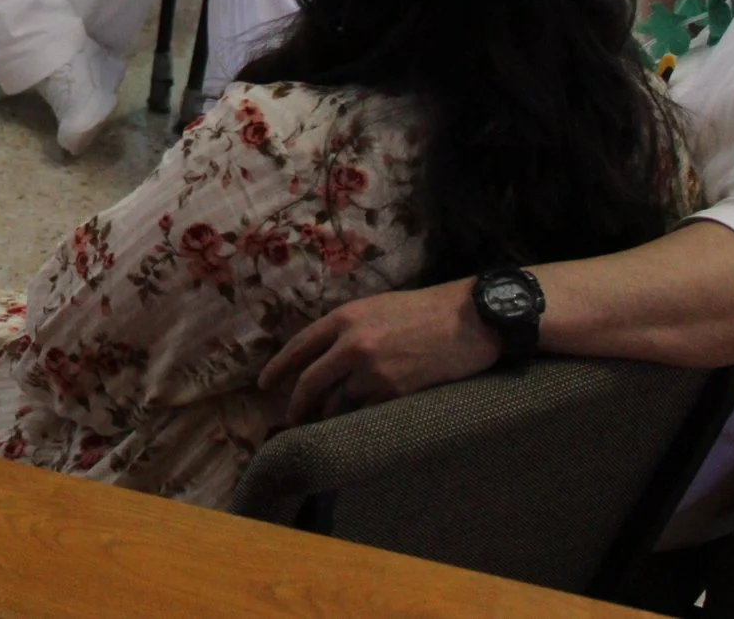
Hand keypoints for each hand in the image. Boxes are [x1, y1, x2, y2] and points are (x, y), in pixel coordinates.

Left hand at [257, 282, 497, 425]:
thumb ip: (347, 330)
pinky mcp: (395, 393)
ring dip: (329, 417)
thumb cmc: (424, 310)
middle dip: (297, 405)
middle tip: (292, 419)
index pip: (298, 347)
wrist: (469, 320)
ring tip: (326, 424)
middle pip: (310, 382)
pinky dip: (358, 422)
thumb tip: (322, 356)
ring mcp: (373, 372)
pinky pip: (366, 414)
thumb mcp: (376, 308)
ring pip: (337, 404)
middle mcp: (352, 345)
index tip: (265, 385)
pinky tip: (358, 426)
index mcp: (344, 318)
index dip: (278, 369)